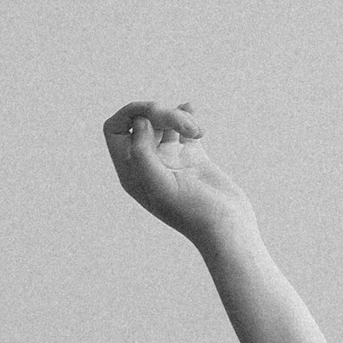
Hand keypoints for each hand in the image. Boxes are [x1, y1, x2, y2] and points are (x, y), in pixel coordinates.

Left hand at [102, 98, 256, 251]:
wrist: (228, 229)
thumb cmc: (194, 213)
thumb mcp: (161, 185)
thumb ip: (142, 152)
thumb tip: (139, 120)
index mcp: (132, 174)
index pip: (115, 130)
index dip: (130, 114)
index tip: (152, 116)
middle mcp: (148, 166)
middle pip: (142, 121)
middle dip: (161, 114)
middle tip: (183, 125)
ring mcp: (170, 161)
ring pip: (164, 122)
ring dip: (178, 116)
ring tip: (196, 131)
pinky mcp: (192, 159)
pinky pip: (183, 129)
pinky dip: (187, 116)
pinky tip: (193, 113)